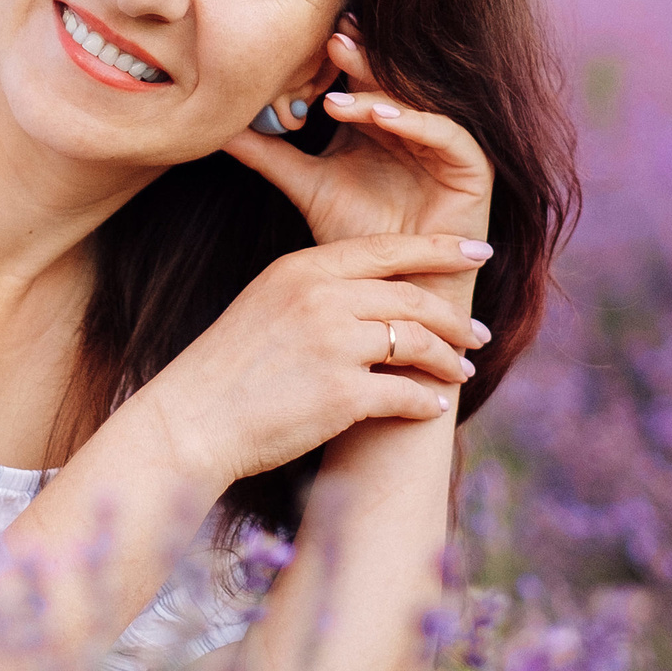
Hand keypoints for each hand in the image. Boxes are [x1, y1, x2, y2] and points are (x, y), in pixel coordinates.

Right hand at [129, 232, 492, 488]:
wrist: (193, 420)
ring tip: (462, 372)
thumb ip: (321, 290)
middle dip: (454, 318)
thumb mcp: (267, 303)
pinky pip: (405, 395)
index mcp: (303, 269)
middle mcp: (322, 299)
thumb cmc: (230, 367)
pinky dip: (426, 403)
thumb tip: (380, 296)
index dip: (441, 250)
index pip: (389, 250)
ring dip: (447, 360)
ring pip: (417, 344)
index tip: (478, 252)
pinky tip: (433, 407)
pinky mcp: (341, 396)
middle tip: (478, 334)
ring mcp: (333, 346)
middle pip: (412, 298)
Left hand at [221, 17, 494, 251]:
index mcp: (378, 124)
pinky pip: (446, 133)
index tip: (308, 39)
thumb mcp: (305, 186)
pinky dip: (413, 120)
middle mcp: (413, 127)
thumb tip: (216, 129)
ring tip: (340, 93)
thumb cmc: (353, 241)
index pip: (361, 78)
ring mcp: (444, 145)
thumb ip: (267, 154)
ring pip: (415, 102)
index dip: (339, 59)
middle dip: (362, 61)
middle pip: (390, 81)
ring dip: (380, 92)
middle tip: (332, 41)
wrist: (393, 292)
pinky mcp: (471, 167)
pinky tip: (378, 115)